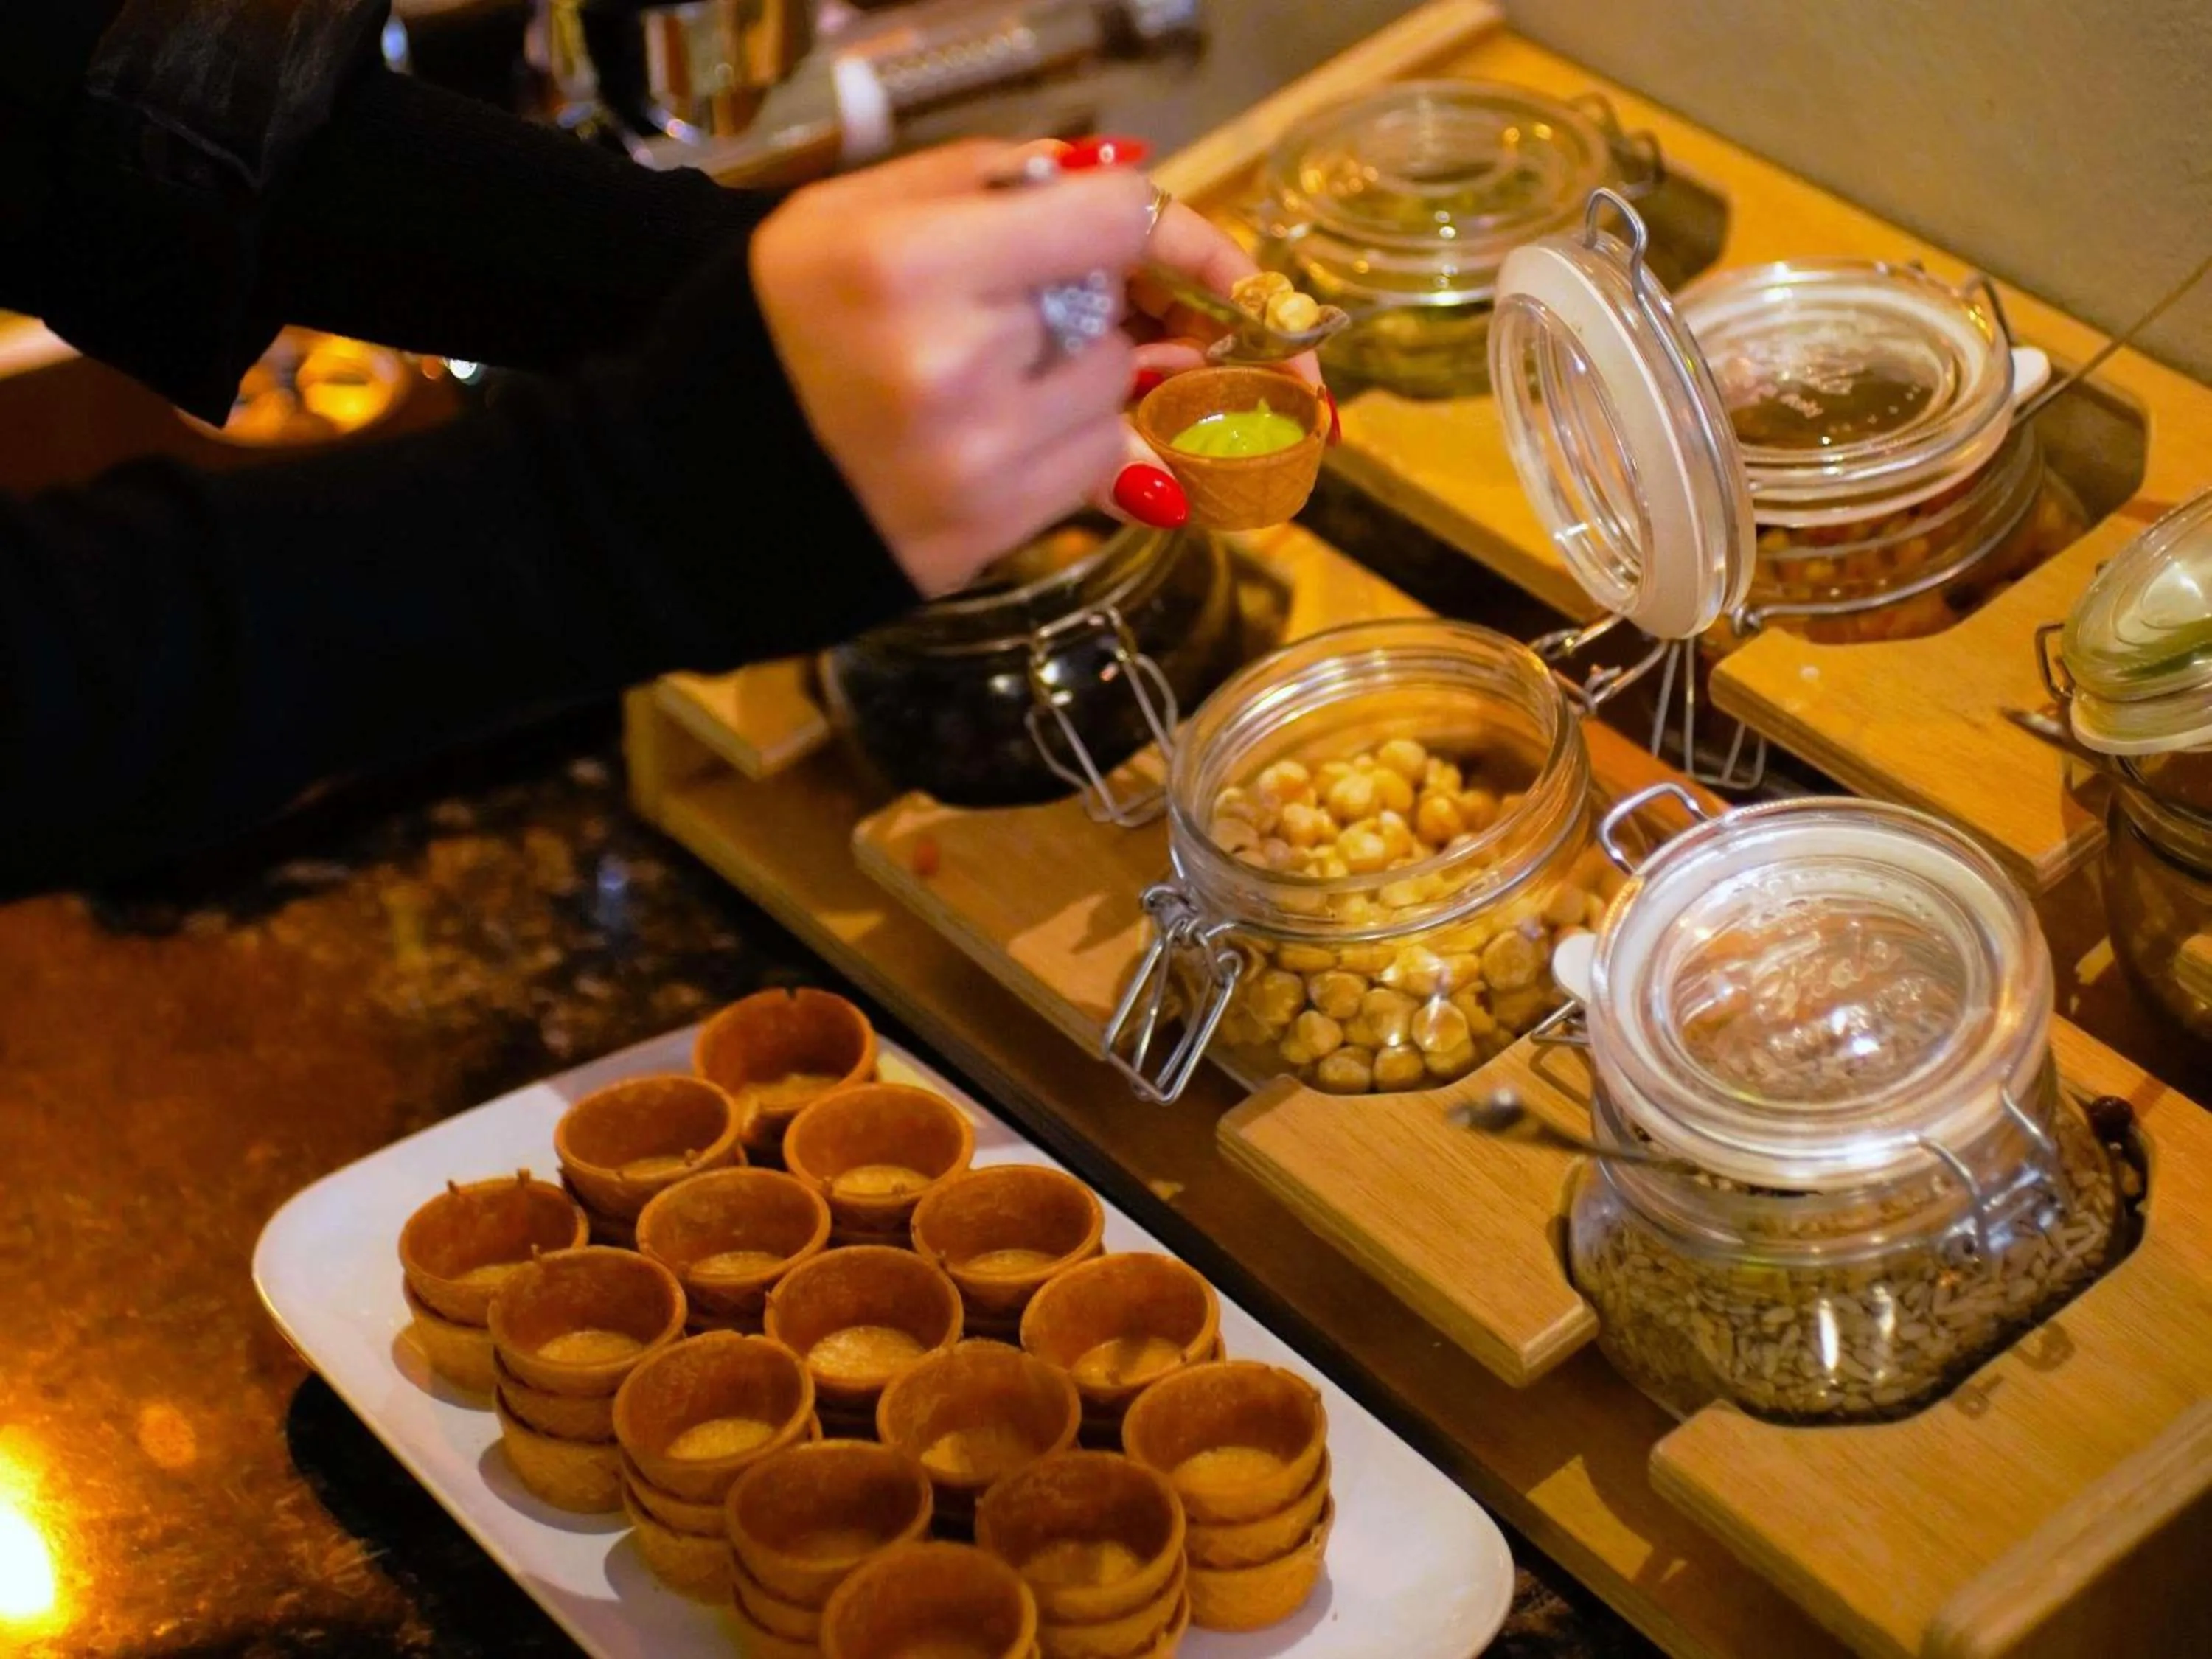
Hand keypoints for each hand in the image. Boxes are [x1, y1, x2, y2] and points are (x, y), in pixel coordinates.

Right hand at [751, 137, 1335, 599]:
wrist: (694, 486)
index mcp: (912, 264)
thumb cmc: (774, 327)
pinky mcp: (988, 534)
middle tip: (1083, 309)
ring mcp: (975, 464)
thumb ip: (992, 181)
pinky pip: (1094, 472)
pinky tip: (1006, 430)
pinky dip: (1075, 444)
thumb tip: (1123, 181)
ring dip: (1093, 381)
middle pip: (1123, 319)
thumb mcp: (851, 212)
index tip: (1202, 255)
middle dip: (1121, 311)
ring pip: (1116, 401)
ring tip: (1006, 373)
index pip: (1116, 225)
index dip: (1182, 235)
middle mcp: (952, 369)